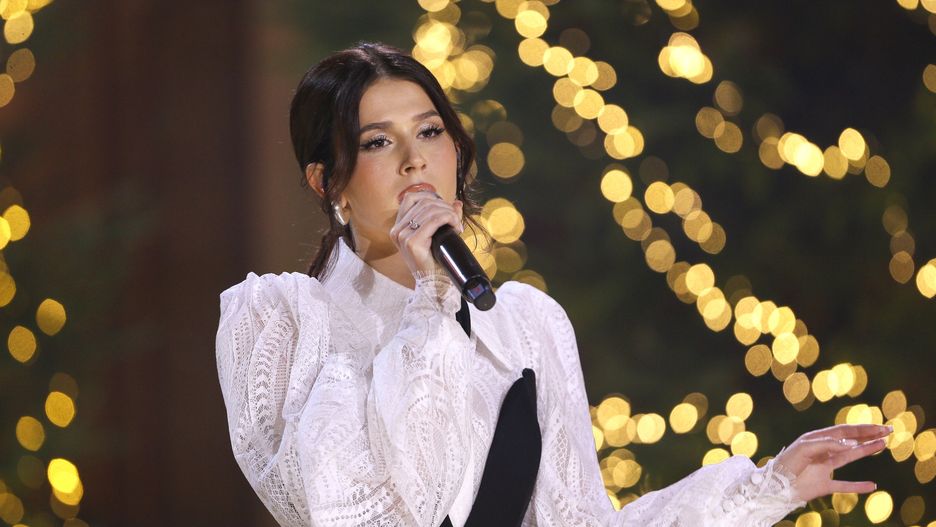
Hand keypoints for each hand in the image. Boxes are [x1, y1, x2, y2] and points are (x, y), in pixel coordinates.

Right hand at [388, 190, 463, 276]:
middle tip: (456, 219)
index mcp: (398, 227)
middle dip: (445, 206)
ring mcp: (403, 236)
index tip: (445, 206)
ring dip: (449, 213)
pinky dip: (448, 219)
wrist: (434, 284)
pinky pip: (434, 220)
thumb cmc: (435, 262)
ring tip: (457, 225)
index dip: (430, 196)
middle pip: (424, 202)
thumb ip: (444, 217)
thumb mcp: (437, 235)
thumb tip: (457, 202)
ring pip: (430, 210)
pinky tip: (455, 227)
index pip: (411, 198)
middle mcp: (397, 230)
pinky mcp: (412, 243)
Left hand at [773, 423, 890, 501]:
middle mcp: (823, 451)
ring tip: (883, 445)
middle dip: (869, 435)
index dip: (862, 429)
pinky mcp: (824, 485)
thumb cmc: (787, 463)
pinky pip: (844, 486)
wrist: (774, 486)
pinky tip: (872, 485)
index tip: (879, 427)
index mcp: (817, 439)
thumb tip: (851, 443)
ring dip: (866, 451)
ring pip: (850, 458)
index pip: (844, 431)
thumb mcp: (805, 448)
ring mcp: (825, 468)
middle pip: (850, 441)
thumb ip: (827, 444)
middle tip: (888, 431)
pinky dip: (858, 486)